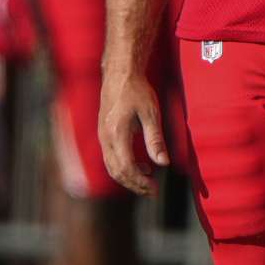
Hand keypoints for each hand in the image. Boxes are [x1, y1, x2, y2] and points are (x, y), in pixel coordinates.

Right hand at [98, 71, 168, 195]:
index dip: (140, 182)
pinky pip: (110, 157)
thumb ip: (155, 140)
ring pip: (111, 167)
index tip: (155, 189)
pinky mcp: (103, 133)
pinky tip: (140, 165)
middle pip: (117, 172)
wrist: (120, 73)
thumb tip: (163, 163)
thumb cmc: (137, 90)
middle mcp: (105, 138)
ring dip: (129, 178)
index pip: (127, 168)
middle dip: (134, 185)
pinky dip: (123, 167)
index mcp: (117, 134)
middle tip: (152, 191)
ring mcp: (102, 136)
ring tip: (148, 181)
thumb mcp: (151, 113)